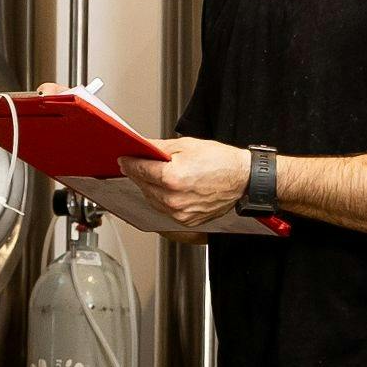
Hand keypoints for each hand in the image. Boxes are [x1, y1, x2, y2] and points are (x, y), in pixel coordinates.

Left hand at [123, 136, 250, 226]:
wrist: (242, 179)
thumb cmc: (221, 161)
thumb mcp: (187, 145)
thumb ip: (159, 147)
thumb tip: (142, 147)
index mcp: (173, 178)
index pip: (140, 170)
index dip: (129, 162)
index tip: (124, 159)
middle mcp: (174, 199)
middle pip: (143, 185)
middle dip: (137, 174)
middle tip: (135, 164)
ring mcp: (180, 213)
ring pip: (151, 199)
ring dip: (147, 187)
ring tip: (150, 176)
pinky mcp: (186, 221)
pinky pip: (164, 209)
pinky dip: (161, 199)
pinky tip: (165, 188)